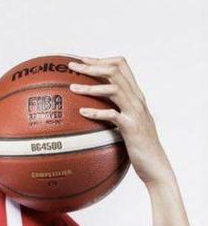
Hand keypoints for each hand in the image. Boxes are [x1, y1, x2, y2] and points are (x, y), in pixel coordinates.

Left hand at [67, 56, 174, 187]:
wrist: (155, 165)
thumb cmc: (137, 146)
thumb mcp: (124, 124)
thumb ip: (112, 112)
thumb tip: (86, 110)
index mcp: (135, 95)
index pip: (121, 66)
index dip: (100, 60)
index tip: (81, 60)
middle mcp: (137, 100)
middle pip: (115, 71)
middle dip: (92, 65)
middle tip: (71, 66)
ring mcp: (136, 112)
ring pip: (114, 89)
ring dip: (91, 86)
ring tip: (72, 87)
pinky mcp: (132, 127)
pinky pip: (113, 115)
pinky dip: (96, 111)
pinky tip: (82, 112)